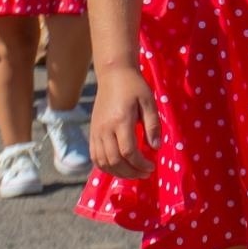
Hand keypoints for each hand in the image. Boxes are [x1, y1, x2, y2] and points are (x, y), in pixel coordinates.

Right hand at [90, 65, 159, 179]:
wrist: (113, 75)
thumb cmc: (135, 87)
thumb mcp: (149, 102)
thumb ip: (153, 125)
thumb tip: (155, 148)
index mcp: (121, 121)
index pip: (128, 151)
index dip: (140, 164)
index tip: (152, 166)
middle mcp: (105, 129)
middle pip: (114, 160)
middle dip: (131, 172)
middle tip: (145, 173)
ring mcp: (96, 132)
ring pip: (102, 162)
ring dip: (118, 173)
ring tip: (134, 173)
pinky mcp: (92, 133)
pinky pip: (95, 157)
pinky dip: (105, 167)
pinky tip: (119, 168)